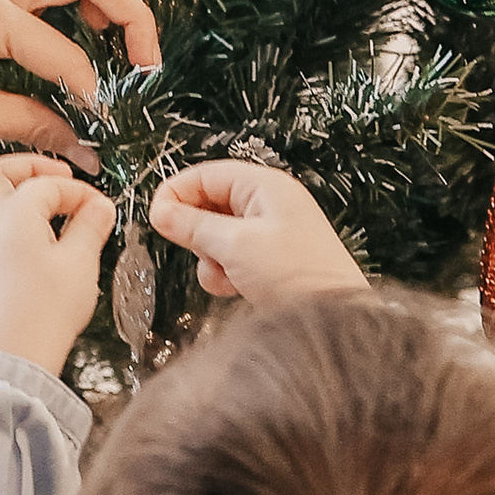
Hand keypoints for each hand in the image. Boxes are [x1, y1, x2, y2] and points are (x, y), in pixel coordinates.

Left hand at [0, 152, 112, 371]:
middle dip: (29, 167)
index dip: (79, 191)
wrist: (14, 357)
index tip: (99, 206)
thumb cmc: (44, 315)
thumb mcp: (81, 264)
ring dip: (4, 186)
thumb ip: (90, 226)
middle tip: (58, 175)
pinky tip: (13, 228)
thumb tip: (99, 207)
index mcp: (13, 214)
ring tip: (30, 194)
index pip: (49, 185)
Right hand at [149, 157, 368, 309]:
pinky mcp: (271, 262)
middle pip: (211, 204)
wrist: (337, 320)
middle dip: (198, 232)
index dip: (177, 193)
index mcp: (265, 186)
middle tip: (198, 251)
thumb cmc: (296, 274)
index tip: (156, 218)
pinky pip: (234, 258)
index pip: (207, 174)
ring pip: (219, 235)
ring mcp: (271, 234)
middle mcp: (269, 204)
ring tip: (226, 274)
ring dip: (213, 257)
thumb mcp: (235, 246)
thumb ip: (193, 226)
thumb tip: (160, 212)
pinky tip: (236, 287)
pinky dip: (227, 272)